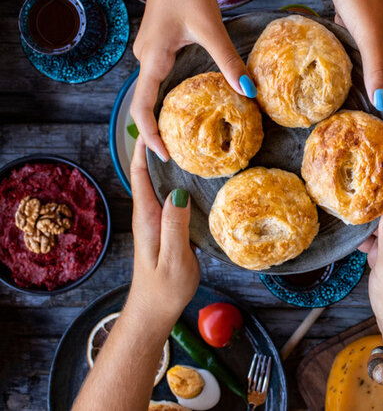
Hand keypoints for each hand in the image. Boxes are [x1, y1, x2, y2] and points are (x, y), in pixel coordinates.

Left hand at [126, 138, 199, 327]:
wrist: (154, 312)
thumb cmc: (164, 289)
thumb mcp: (173, 257)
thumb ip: (174, 226)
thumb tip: (177, 192)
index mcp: (147, 216)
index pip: (140, 172)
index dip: (145, 145)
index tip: (156, 119)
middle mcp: (148, 213)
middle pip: (148, 170)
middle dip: (157, 143)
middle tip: (175, 117)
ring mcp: (156, 220)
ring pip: (160, 180)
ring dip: (169, 158)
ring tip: (186, 136)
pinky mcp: (166, 227)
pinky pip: (170, 193)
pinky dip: (179, 177)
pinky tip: (194, 172)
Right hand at [130, 0, 254, 161]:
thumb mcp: (211, 28)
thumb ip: (228, 61)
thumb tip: (249, 92)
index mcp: (152, 58)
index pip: (143, 107)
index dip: (150, 135)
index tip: (165, 157)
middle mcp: (145, 57)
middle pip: (146, 102)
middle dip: (158, 130)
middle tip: (178, 155)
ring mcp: (151, 49)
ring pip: (154, 89)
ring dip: (165, 113)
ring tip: (184, 136)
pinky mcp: (160, 42)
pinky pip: (162, 76)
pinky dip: (172, 94)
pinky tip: (190, 103)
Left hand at [323, 0, 382, 112]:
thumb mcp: (368, 36)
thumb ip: (375, 69)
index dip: (382, 104)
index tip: (368, 124)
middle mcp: (380, 43)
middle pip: (375, 76)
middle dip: (364, 94)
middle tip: (346, 115)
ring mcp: (364, 31)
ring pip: (359, 61)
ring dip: (350, 75)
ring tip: (332, 95)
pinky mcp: (348, 20)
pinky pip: (345, 46)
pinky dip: (338, 56)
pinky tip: (325, 62)